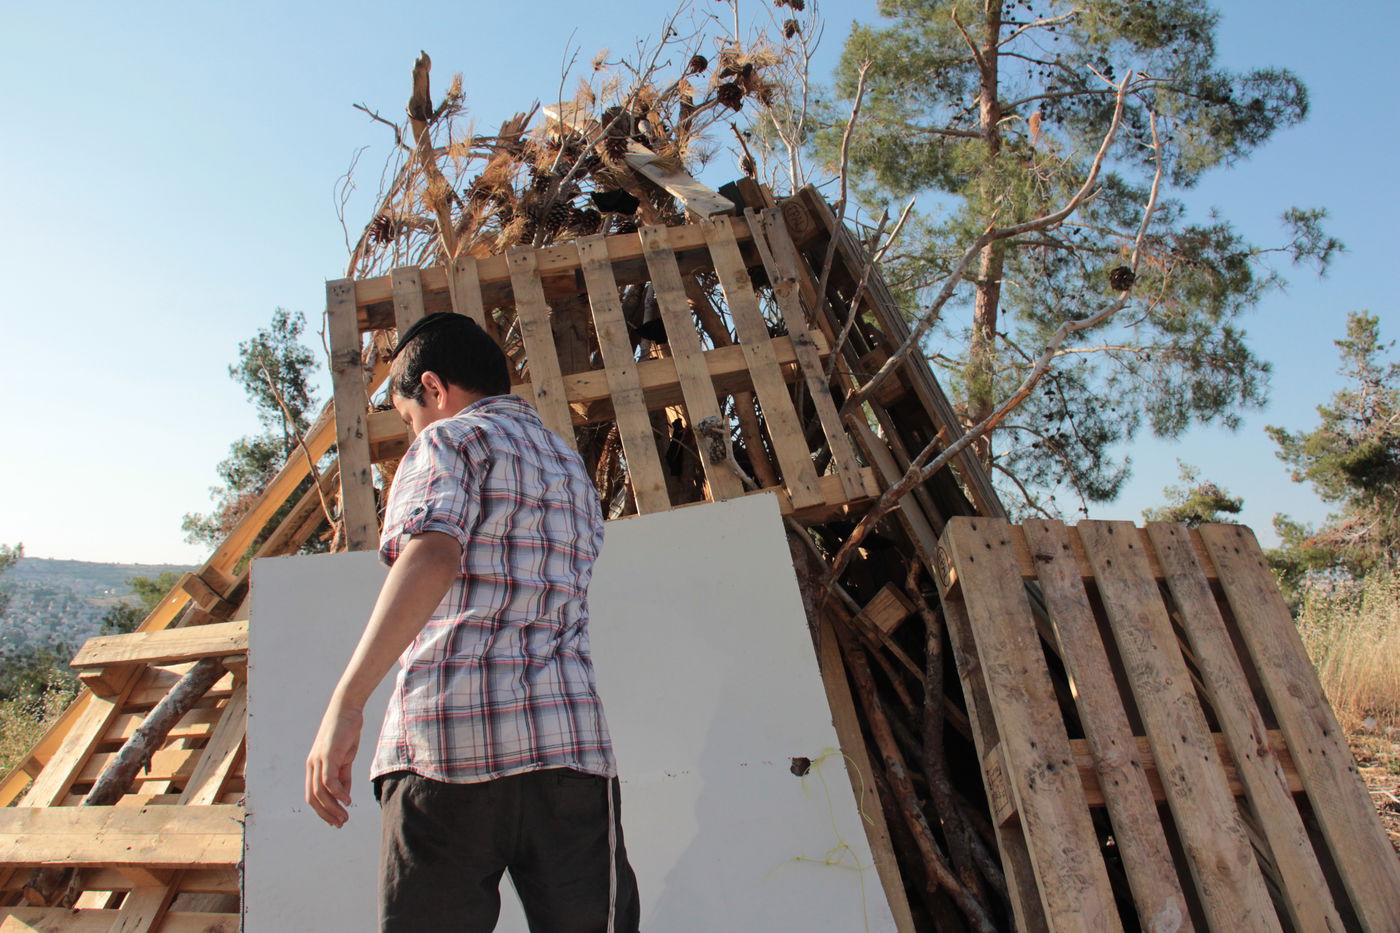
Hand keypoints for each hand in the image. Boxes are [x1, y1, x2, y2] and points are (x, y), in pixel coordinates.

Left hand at [305, 701, 363, 827]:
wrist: (347, 709)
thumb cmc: (346, 732)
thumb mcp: (344, 758)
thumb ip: (343, 775)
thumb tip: (343, 795)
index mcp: (314, 767)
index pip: (313, 796)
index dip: (323, 811)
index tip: (335, 821)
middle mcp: (312, 765)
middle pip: (313, 798)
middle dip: (326, 814)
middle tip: (340, 824)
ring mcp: (318, 760)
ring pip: (320, 792)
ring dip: (332, 808)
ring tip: (344, 817)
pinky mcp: (328, 755)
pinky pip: (329, 780)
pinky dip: (338, 793)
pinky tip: (347, 800)